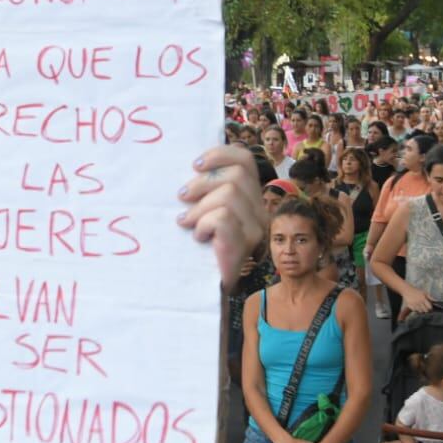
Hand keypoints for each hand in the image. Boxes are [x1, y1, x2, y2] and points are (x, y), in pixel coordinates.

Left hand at [177, 145, 264, 280]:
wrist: (201, 288)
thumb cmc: (198, 246)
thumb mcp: (201, 208)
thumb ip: (205, 187)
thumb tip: (190, 164)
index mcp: (250, 196)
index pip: (245, 158)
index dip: (220, 154)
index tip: (194, 165)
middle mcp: (259, 210)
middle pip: (237, 174)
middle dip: (203, 182)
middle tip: (183, 198)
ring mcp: (255, 229)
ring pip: (229, 194)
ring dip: (199, 207)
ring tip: (187, 223)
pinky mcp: (244, 245)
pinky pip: (223, 218)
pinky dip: (204, 223)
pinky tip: (198, 237)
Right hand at [401, 286, 434, 314]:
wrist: (407, 290)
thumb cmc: (417, 291)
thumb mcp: (424, 292)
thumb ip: (430, 297)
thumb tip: (436, 301)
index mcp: (423, 298)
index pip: (429, 307)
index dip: (430, 308)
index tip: (430, 307)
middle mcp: (419, 302)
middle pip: (425, 310)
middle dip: (426, 310)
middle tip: (425, 308)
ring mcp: (414, 304)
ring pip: (420, 311)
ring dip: (421, 310)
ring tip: (421, 307)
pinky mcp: (410, 306)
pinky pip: (415, 310)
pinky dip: (416, 310)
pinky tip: (416, 307)